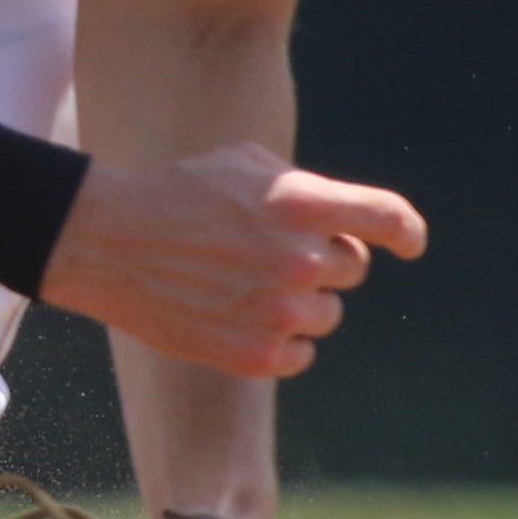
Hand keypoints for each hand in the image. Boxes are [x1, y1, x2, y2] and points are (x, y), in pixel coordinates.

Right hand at [41, 141, 426, 377]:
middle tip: (272, 254)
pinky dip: (280, 341)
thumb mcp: (245, 164)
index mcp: (304, 204)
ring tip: (247, 286)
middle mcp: (302, 259)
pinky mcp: (256, 354)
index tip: (408, 244)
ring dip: (300, 303)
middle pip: (350, 269)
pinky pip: (300, 354)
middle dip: (323, 262)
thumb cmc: (176, 194)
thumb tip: (340, 220)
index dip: (405, 232)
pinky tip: (241, 319)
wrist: (109, 243)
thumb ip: (304, 190)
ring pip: (327, 314)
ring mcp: (281, 311)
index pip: (388, 220)